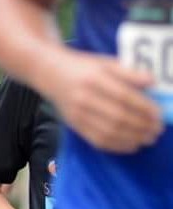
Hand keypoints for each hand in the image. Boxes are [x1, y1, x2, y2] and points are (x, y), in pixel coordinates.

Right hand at [42, 51, 162, 152]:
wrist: (50, 73)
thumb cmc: (83, 67)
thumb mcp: (105, 63)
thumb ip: (129, 72)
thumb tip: (152, 82)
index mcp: (94, 78)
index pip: (124, 97)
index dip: (144, 108)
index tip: (159, 115)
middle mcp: (84, 97)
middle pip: (118, 116)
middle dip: (142, 126)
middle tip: (157, 130)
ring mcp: (77, 113)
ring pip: (109, 131)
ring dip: (133, 138)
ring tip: (148, 138)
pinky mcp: (74, 124)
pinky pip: (97, 140)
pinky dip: (117, 146)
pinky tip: (131, 145)